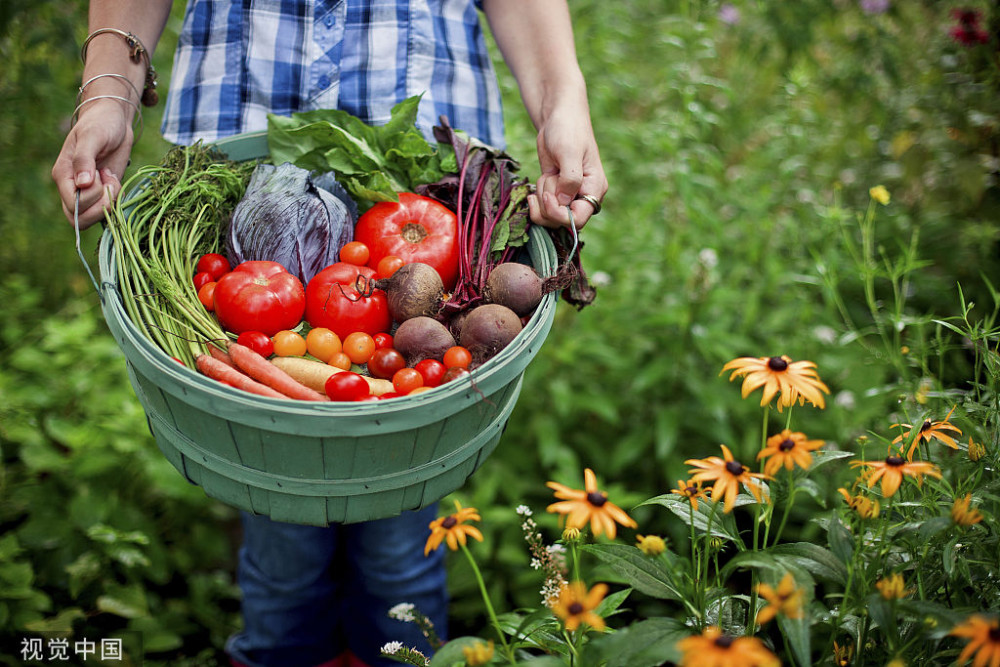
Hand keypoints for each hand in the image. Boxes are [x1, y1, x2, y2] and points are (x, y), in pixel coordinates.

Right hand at [52, 99, 133, 227]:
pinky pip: (105, 211)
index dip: (90, 197)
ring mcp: (87, 193)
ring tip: (112, 180)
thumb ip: (85, 159)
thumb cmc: (101, 124)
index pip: (72, 205)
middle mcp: (72, 187)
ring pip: (92, 218)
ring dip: (108, 204)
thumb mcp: (92, 137)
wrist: (114, 121)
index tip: (100, 174)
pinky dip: (115, 202)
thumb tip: (82, 184)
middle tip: (109, 181)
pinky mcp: (102, 193)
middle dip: (100, 205)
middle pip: (80, 217)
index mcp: (63, 175)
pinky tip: (116, 183)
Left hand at [527, 100, 607, 230]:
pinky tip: (539, 182)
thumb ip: (569, 180)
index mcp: (594, 189)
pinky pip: (542, 208)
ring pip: (549, 217)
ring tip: (546, 175)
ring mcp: (568, 196)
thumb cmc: (568, 130)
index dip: (559, 215)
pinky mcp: (554, 193)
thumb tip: (563, 202)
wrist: (558, 118)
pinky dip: (536, 198)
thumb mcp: (569, 152)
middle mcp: (583, 196)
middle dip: (547, 205)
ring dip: (541, 198)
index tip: (547, 197)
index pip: (578, 219)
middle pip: (561, 222)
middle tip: (547, 180)